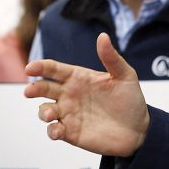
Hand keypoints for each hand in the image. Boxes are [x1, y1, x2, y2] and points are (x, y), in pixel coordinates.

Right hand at [24, 32, 148, 156]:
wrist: (139, 130)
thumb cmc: (131, 100)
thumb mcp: (125, 76)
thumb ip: (111, 58)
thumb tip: (103, 36)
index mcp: (79, 78)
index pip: (54, 69)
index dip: (41, 67)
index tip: (30, 68)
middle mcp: (70, 94)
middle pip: (44, 89)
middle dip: (34, 89)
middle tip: (30, 91)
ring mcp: (68, 114)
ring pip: (45, 110)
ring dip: (43, 112)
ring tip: (49, 114)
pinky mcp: (70, 132)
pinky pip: (54, 130)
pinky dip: (52, 131)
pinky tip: (58, 131)